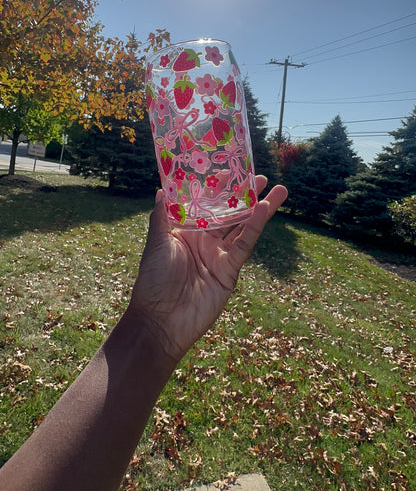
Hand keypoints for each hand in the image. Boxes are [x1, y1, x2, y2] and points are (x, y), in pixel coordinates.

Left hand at [129, 176, 286, 362]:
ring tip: (278, 190)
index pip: (203, 204)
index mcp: (183, 231)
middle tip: (260, 176)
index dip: (217, 188)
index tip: (230, 169)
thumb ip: (161, 217)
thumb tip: (162, 189)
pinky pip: (243, 245)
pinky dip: (254, 227)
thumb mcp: (156, 244)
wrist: (161, 321)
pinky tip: (264, 210)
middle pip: (228, 213)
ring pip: (242, 226)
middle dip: (244, 196)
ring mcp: (218, 255)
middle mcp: (203, 240)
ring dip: (260, 208)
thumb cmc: (153, 281)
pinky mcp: (229, 271)